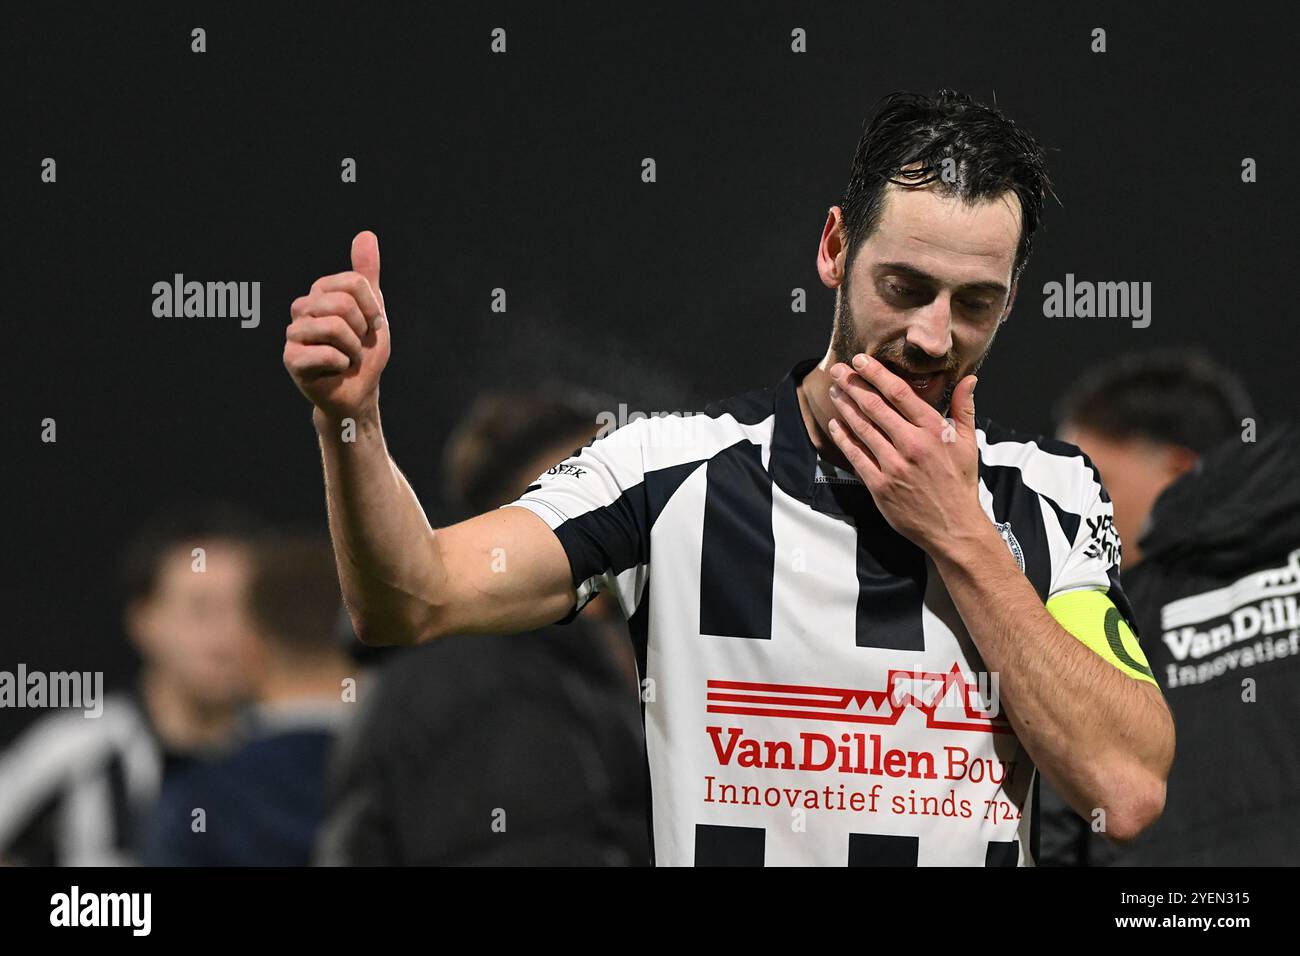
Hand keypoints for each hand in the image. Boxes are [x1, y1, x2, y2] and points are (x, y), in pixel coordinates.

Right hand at [284, 230, 390, 421]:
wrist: (358, 393)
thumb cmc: (363, 353)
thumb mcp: (372, 311)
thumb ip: (367, 275)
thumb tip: (366, 234)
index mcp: (320, 293)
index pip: (354, 283)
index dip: (372, 308)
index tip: (371, 326)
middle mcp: (302, 308)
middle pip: (343, 304)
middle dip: (361, 330)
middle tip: (357, 345)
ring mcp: (294, 333)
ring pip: (335, 327)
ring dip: (353, 349)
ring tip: (347, 358)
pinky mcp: (291, 359)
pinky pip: (326, 353)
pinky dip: (342, 365)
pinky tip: (335, 370)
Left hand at [825, 353, 985, 554]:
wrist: (954, 527)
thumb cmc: (960, 484)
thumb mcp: (967, 443)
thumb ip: (963, 409)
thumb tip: (969, 380)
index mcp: (933, 430)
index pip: (899, 393)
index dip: (876, 374)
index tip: (861, 361)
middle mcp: (911, 444)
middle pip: (875, 406)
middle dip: (853, 385)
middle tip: (837, 370)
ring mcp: (893, 465)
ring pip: (862, 428)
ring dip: (845, 407)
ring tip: (835, 392)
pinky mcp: (880, 485)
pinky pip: (856, 456)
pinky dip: (843, 438)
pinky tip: (835, 425)